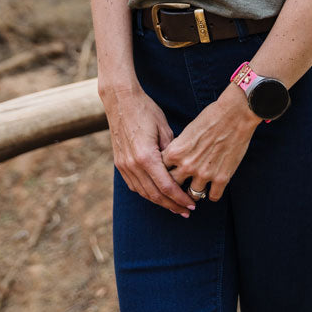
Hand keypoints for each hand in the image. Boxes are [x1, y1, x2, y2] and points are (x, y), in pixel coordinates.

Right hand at [100, 84, 196, 216]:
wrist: (120, 100)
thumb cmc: (145, 110)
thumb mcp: (164, 128)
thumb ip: (171, 151)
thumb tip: (180, 167)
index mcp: (146, 157)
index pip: (166, 186)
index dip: (180, 198)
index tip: (192, 205)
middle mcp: (133, 165)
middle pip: (154, 194)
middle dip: (172, 205)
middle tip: (186, 211)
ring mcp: (124, 165)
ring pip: (143, 193)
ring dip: (159, 202)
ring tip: (174, 207)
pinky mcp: (119, 163)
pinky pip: (134, 185)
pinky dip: (146, 193)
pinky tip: (157, 195)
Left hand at [161, 84, 260, 202]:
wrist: (235, 114)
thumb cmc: (210, 117)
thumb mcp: (187, 131)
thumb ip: (179, 148)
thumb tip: (174, 160)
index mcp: (176, 152)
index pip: (161, 171)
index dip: (164, 173)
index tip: (170, 174)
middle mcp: (187, 166)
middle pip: (173, 187)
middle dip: (176, 187)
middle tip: (182, 187)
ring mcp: (204, 174)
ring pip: (193, 195)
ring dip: (195, 192)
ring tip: (198, 187)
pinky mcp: (222, 178)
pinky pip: (213, 197)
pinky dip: (213, 193)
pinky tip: (214, 187)